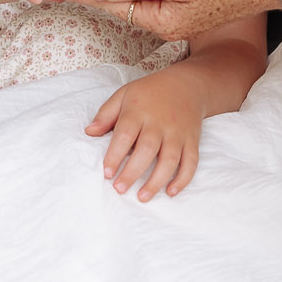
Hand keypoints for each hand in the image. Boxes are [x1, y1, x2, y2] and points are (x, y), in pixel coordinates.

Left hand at [86, 66, 207, 200]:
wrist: (186, 85)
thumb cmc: (149, 92)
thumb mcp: (124, 95)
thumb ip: (106, 114)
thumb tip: (89, 133)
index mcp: (138, 112)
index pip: (125, 135)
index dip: (115, 155)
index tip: (107, 173)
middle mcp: (159, 123)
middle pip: (147, 150)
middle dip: (133, 172)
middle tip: (119, 189)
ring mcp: (177, 133)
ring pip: (170, 160)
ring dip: (156, 181)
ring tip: (142, 197)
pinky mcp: (192, 141)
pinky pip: (191, 162)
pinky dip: (183, 179)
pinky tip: (171, 192)